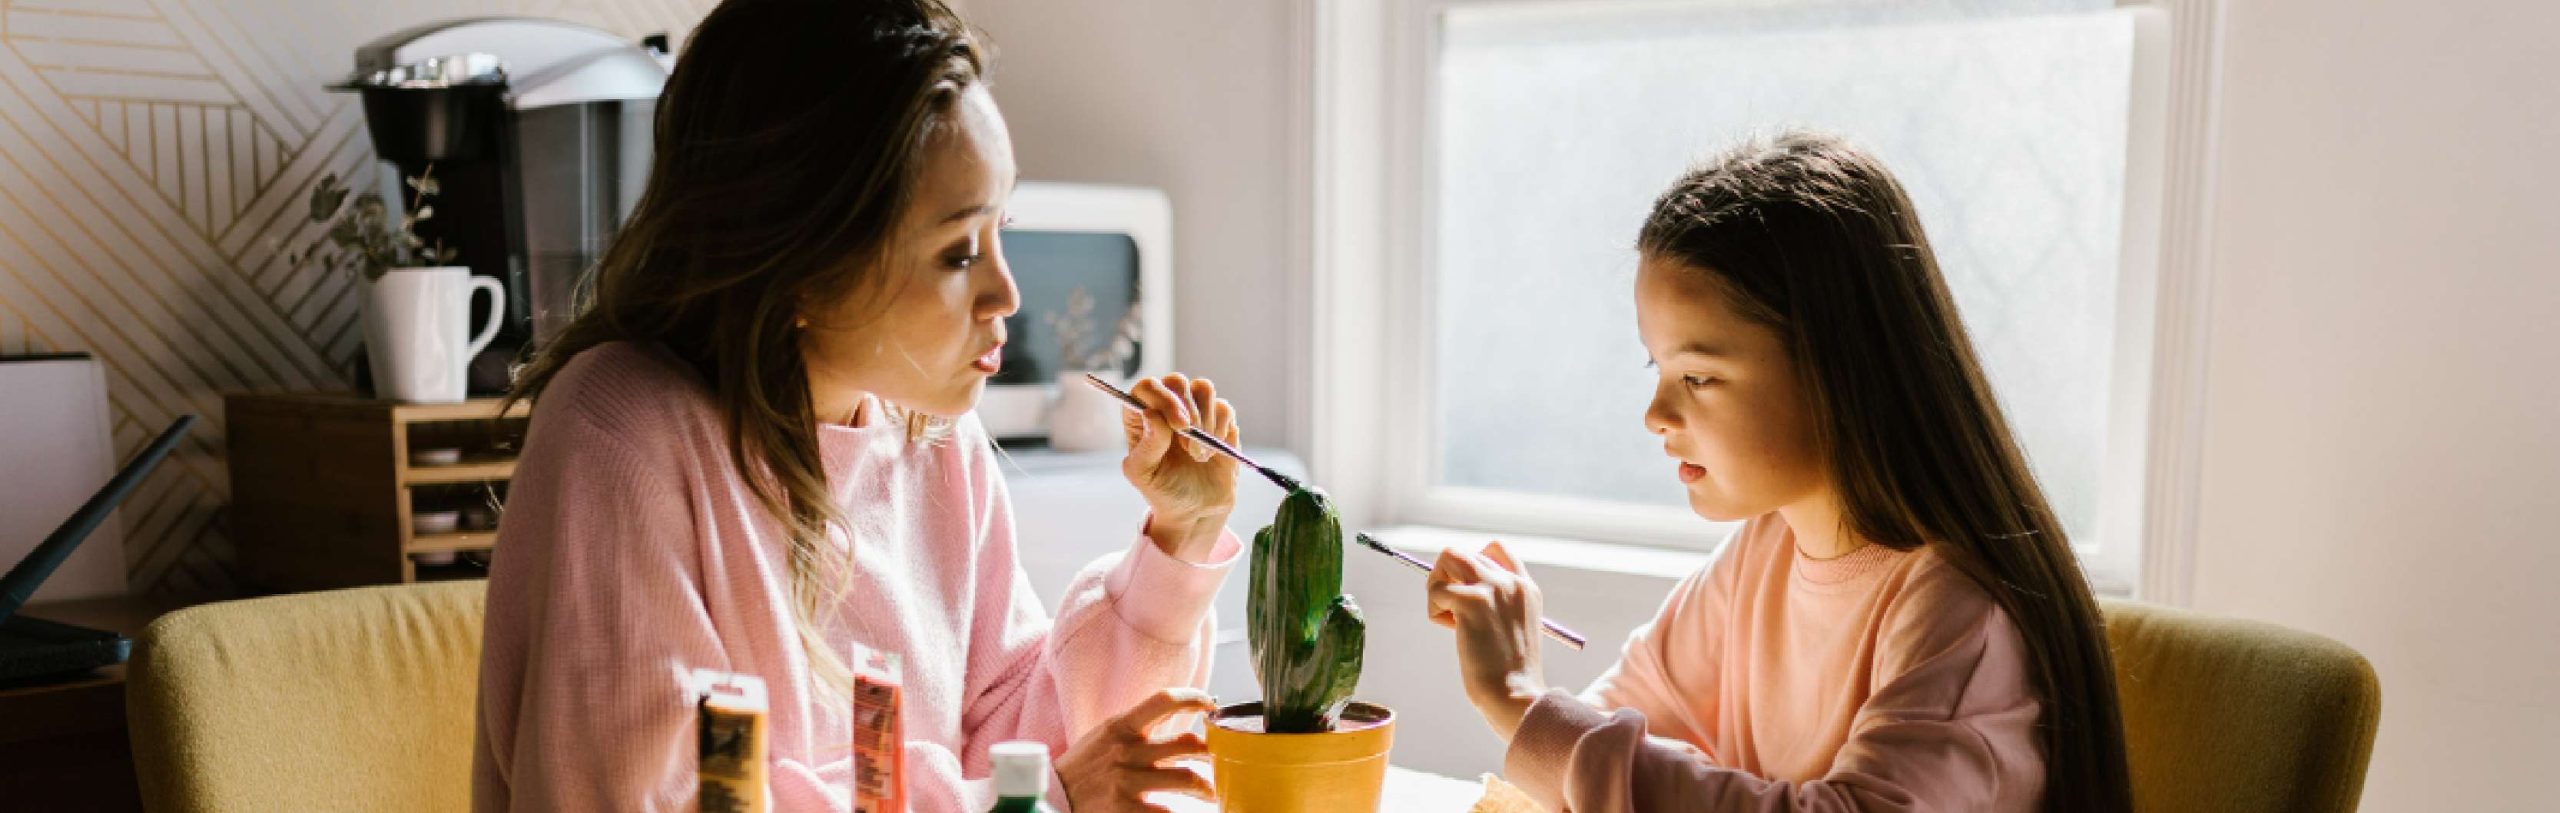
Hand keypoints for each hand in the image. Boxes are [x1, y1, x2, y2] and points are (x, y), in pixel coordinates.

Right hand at [1058, 688, 1218, 811]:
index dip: (1193, 697)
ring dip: (1207, 787)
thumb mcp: (1103, 737)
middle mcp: (1126, 751)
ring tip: (1211, 792)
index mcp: (1120, 727)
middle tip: (1218, 760)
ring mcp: (1126, 782)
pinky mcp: (1125, 810)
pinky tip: (1185, 812)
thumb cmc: (1082, 768)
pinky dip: (1182, 812)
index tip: (1211, 704)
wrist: (1053, 799)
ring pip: (1187, 778)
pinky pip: (1169, 812)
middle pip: (1187, 743)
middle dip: (1211, 752)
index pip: (1163, 700)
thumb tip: (1176, 721)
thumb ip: (1136, 729)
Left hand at [1121, 373, 1238, 560]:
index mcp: (1141, 415)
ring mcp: (1195, 410)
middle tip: (1189, 439)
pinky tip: (1212, 453)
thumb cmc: (1163, 490)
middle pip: (1176, 381)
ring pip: (1203, 388)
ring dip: (1205, 421)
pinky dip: (1220, 429)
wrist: (1196, 510)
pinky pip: (1224, 408)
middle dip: (1187, 409)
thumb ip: (1146, 444)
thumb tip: (1151, 414)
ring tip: (1198, 454)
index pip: (1146, 387)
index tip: (1177, 425)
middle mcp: (1167, 407)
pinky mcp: (1219, 420)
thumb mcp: (1144, 474)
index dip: (1162, 398)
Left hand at [1425, 541, 1547, 741]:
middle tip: (1450, 610)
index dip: (1470, 565)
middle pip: (1463, 553)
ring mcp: (1493, 588)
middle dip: (1446, 579)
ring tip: (1448, 615)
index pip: (1494, 549)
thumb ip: (1496, 605)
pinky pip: (1437, 590)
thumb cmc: (1509, 674)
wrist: (1515, 696)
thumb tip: (1456, 591)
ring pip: (1448, 558)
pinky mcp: (1472, 601)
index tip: (1464, 594)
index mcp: (1526, 588)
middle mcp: (1511, 582)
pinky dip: (1435, 611)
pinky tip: (1452, 631)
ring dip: (1437, 585)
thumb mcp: (1512, 628)